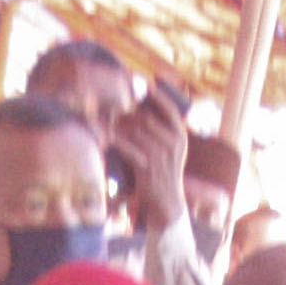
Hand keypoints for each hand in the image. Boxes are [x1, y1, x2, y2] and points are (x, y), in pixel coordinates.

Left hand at [112, 92, 189, 231]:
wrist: (166, 202)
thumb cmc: (163, 171)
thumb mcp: (171, 149)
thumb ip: (162, 129)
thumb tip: (142, 105)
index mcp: (181, 135)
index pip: (169, 107)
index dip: (155, 94)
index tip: (143, 82)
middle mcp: (174, 142)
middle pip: (146, 117)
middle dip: (127, 110)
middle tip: (111, 102)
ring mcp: (161, 154)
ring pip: (134, 130)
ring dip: (117, 123)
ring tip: (104, 116)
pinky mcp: (147, 166)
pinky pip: (127, 146)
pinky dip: (115, 139)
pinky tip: (105, 135)